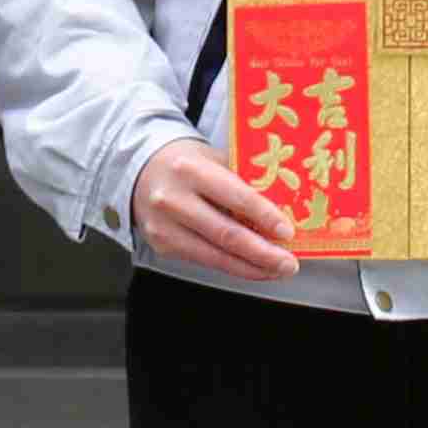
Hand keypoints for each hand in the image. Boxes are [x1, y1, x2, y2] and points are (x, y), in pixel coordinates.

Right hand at [134, 144, 303, 280]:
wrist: (138, 170)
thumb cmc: (184, 163)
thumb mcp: (212, 158)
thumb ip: (241, 179)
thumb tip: (282, 206)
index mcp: (190, 170)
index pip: (235, 196)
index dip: (264, 217)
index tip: (287, 232)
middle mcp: (174, 200)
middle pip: (226, 234)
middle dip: (263, 253)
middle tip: (288, 263)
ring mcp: (165, 227)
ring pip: (215, 256)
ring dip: (250, 267)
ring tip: (276, 269)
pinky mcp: (162, 246)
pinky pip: (204, 260)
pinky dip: (231, 265)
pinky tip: (251, 266)